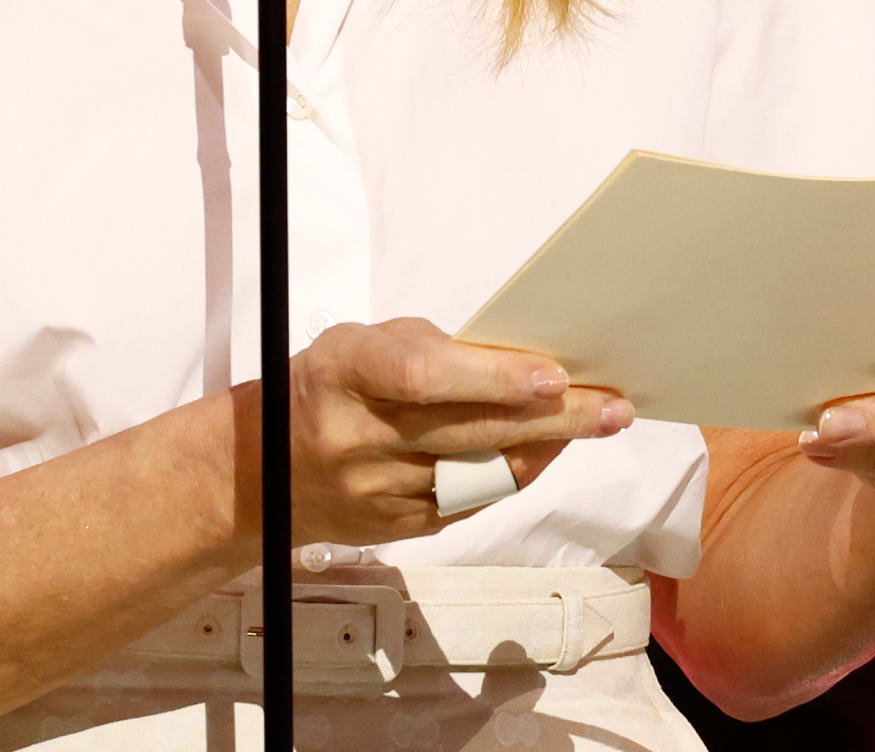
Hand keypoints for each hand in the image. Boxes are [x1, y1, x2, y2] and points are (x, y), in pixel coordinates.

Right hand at [278, 317, 632, 545]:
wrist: (264, 473)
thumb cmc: (326, 388)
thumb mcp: (357, 345)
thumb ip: (425, 349)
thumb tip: (510, 360)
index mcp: (345, 373)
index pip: (424, 377)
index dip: (490, 378)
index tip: (550, 376)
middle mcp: (361, 438)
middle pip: (468, 430)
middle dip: (550, 417)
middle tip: (610, 405)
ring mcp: (380, 492)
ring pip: (479, 473)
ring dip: (546, 447)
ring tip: (598, 421)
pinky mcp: (399, 528)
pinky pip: (471, 502)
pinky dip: (516, 473)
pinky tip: (548, 451)